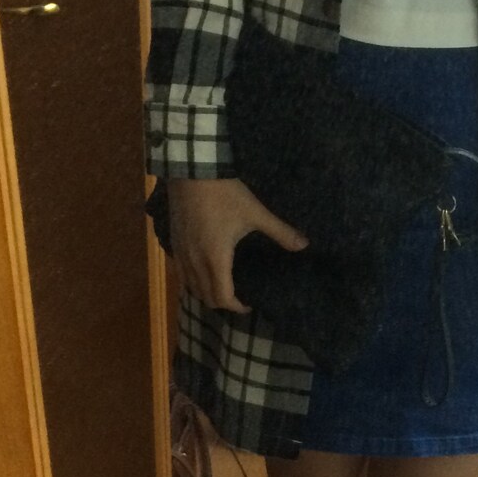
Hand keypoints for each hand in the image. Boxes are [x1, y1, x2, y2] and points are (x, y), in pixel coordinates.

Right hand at [167, 178, 307, 313]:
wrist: (193, 169)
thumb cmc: (225, 193)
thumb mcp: (255, 212)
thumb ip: (280, 232)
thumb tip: (305, 245)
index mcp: (215, 258)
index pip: (223, 297)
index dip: (237, 307)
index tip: (250, 304)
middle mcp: (195, 261)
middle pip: (205, 297)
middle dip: (222, 302)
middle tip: (239, 297)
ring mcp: (180, 251)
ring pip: (190, 286)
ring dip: (206, 292)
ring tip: (223, 286)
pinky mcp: (173, 241)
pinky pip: (180, 271)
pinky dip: (192, 278)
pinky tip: (204, 268)